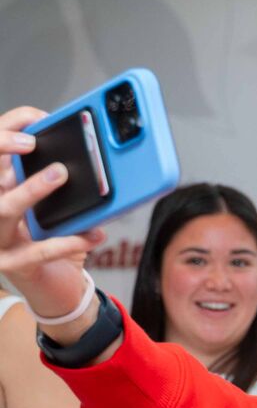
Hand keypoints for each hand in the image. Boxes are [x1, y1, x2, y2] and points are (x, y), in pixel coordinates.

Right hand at [0, 106, 105, 317]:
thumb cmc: (56, 242)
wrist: (57, 289)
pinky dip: (68, 240)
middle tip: (31, 141)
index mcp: (1, 189)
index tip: (38, 118)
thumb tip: (96, 155)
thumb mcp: (62, 207)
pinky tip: (94, 234)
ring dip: (31, 189)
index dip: (8, 130)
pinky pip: (38, 251)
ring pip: (3, 208)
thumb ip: (67, 183)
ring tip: (60, 174)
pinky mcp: (12, 265)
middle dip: (2, 150)